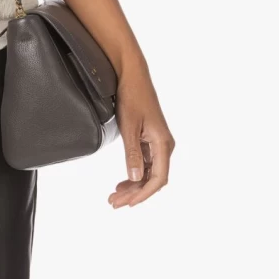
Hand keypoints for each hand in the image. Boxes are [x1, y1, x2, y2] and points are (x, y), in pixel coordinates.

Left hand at [109, 65, 173, 209]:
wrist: (132, 76)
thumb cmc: (132, 97)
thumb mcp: (129, 127)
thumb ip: (132, 153)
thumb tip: (135, 177)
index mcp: (163, 144)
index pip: (158, 179)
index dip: (144, 194)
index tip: (128, 203)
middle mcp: (164, 146)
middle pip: (153, 179)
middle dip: (135, 193)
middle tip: (114, 203)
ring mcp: (157, 143)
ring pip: (148, 173)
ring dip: (133, 186)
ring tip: (115, 196)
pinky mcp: (149, 140)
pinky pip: (145, 163)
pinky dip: (134, 174)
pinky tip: (122, 182)